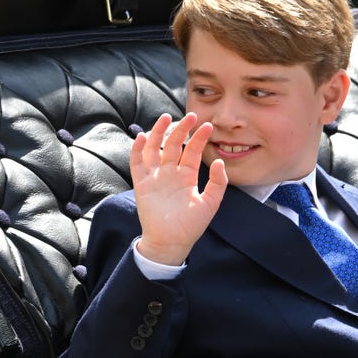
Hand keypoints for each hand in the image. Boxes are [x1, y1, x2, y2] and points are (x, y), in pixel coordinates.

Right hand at [130, 112, 227, 264]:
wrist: (172, 242)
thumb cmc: (191, 225)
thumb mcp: (210, 203)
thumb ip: (218, 183)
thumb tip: (220, 162)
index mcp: (187, 176)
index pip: (193, 152)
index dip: (199, 138)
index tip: (207, 125)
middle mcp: (171, 173)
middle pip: (174, 145)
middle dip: (181, 130)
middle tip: (191, 116)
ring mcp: (155, 177)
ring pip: (155, 149)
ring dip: (159, 133)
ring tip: (166, 118)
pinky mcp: (142, 183)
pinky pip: (138, 162)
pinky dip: (139, 149)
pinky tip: (144, 137)